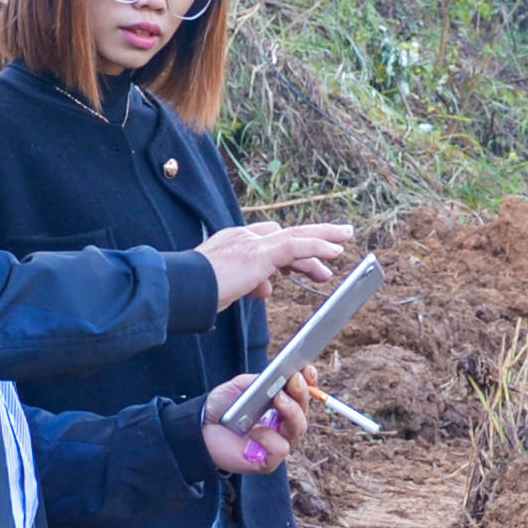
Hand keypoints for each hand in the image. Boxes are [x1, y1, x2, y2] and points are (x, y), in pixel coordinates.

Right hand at [196, 220, 353, 306]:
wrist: (182, 289)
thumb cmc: (195, 293)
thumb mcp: (226, 289)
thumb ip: (248, 284)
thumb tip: (266, 288)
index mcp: (233, 244)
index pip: (267, 243)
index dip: (289, 254)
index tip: (301, 267)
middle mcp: (243, 237)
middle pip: (285, 233)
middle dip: (313, 237)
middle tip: (337, 241)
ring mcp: (251, 243)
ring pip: (295, 236)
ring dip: (323, 239)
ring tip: (344, 241)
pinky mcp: (259, 253)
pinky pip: (295, 246)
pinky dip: (318, 247)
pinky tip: (334, 251)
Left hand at [201, 373, 312, 475]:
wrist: (199, 428)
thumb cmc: (221, 408)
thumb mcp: (239, 387)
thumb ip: (260, 381)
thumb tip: (280, 377)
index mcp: (280, 407)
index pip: (301, 396)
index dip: (309, 383)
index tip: (307, 369)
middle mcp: (282, 425)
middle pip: (303, 412)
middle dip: (302, 394)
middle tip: (294, 380)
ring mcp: (276, 443)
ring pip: (297, 429)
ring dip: (291, 411)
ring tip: (278, 398)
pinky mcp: (267, 461)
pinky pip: (281, 448)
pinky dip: (270, 437)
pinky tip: (254, 431)